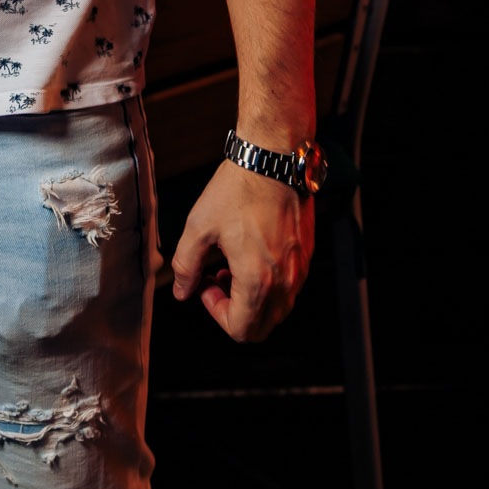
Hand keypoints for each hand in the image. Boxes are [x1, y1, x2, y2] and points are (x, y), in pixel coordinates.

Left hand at [169, 160, 313, 342]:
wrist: (273, 159)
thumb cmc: (237, 189)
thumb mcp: (199, 226)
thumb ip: (186, 266)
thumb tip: (182, 291)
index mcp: (257, 280)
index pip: (241, 330)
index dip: (216, 313)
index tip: (204, 284)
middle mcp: (285, 281)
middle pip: (262, 328)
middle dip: (235, 312)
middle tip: (217, 279)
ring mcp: (300, 269)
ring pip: (278, 310)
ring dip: (253, 300)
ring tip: (232, 266)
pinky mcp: (307, 255)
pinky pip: (290, 288)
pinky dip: (270, 285)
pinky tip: (252, 254)